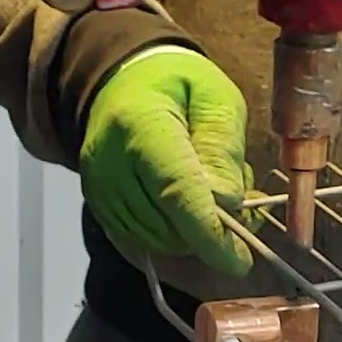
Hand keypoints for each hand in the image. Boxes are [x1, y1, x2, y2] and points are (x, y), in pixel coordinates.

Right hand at [80, 46, 262, 275]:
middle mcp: (110, 162)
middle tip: (242, 206)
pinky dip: (174, 235)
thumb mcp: (217, 100)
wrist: (122, 79)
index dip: (210, 234)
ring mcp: (99, 187)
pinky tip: (187, 206)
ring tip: (211, 193)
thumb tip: (228, 202)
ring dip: (194, 233)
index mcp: (142, 126)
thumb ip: (223, 150)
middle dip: (213, 231)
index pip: (177, 193)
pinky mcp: (98, 205)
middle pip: (169, 225)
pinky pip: (144, 240)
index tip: (239, 261)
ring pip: (158, 240)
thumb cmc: (178, 85)